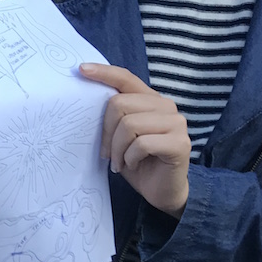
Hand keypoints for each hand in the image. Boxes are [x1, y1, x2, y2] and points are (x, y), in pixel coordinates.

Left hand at [81, 63, 190, 216]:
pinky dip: (130, 158)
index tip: (81, 70)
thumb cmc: (138, 162)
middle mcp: (166, 106)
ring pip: (129, 124)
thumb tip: (86, 102)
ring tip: (120, 162)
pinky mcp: (180, 143)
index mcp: (150, 100)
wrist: (162, 192)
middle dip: (106, 132)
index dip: (104, 73)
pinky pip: (142, 144)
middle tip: (106, 153)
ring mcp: (176, 123)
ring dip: (117, 149)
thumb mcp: (120, 136)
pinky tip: (134, 165)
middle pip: (119, 104)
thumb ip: (114, 117)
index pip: (126, 78)